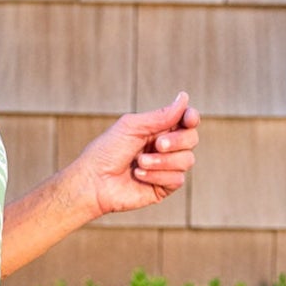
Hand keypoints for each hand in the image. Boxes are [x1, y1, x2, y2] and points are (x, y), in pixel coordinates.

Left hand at [71, 92, 200, 218]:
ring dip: (162, 161)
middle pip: (191, 139)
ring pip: (187, 160)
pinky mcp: (163, 187)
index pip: (186, 121)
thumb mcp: (132, 126)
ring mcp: (165, 168)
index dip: (191, 118)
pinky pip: (177, 179)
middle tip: (157, 144)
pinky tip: (139, 175)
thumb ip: (160, 116)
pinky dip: (157, 176)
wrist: (94, 182)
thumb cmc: (107, 151)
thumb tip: (184, 98)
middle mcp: (165, 148)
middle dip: (177, 141)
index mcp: (158, 129)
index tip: (187, 119)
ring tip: (139, 162)